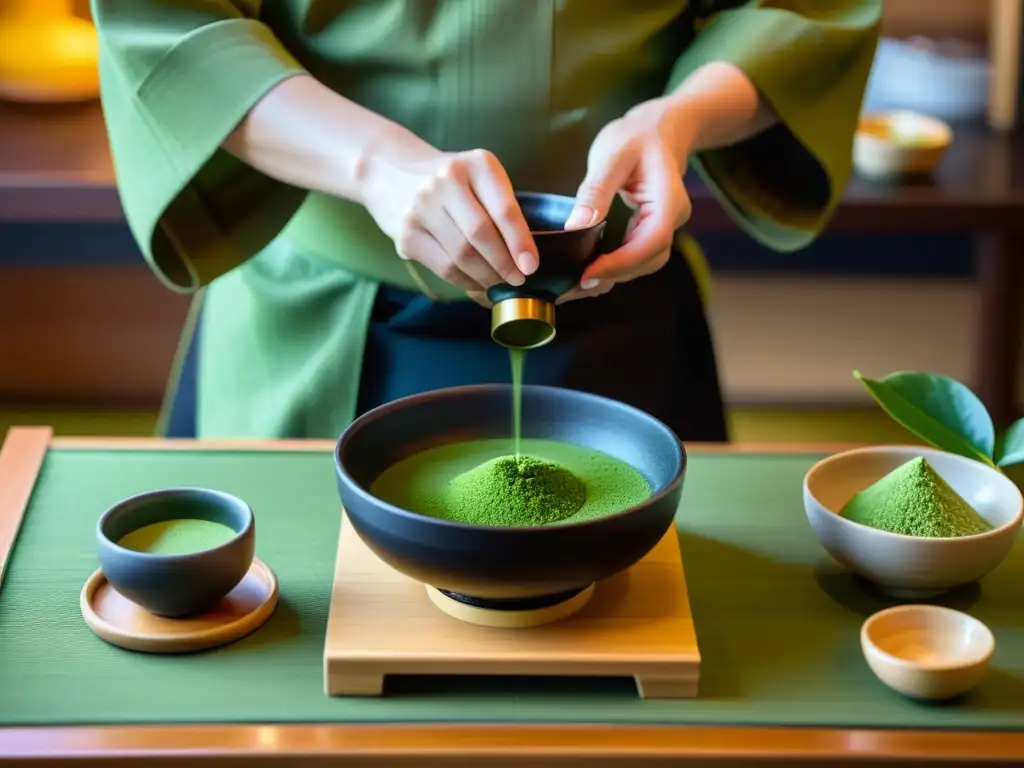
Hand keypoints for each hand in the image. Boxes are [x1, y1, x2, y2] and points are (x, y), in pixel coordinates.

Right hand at [361, 140, 537, 303]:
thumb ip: (502, 210)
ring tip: (498, 285)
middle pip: (481, 235)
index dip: (520, 242)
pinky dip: (465, 282)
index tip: (531, 266)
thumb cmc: (452, 183)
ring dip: (486, 278)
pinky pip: (444, 267)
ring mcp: (422, 206)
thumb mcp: (480, 178)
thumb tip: (526, 261)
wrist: (391, 171)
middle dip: (504, 265)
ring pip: (462, 255)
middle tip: (517, 280)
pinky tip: (476, 284)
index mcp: (477, 164)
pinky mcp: (406, 233)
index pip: (504, 210)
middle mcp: (447, 180)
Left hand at [558, 98, 693, 303]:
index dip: (621, 263)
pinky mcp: (647, 230)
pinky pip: (633, 255)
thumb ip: (596, 191)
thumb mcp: (612, 156)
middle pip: (648, 260)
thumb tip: (575, 227)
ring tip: (574, 284)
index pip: (652, 241)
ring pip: (641, 263)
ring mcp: (661, 227)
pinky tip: (585, 269)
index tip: (587, 274)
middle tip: (573, 286)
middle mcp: (671, 219)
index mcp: (669, 200)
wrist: (657, 130)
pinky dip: (610, 266)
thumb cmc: (636, 136)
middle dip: (612, 275)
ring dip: (610, 276)